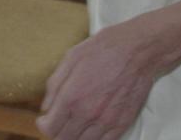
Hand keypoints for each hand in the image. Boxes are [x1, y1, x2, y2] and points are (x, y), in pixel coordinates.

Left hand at [36, 21, 155, 139]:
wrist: (136, 51)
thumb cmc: (103, 50)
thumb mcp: (69, 59)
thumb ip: (54, 86)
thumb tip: (46, 108)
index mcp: (71, 97)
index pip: (50, 129)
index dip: (44, 125)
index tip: (46, 119)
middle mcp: (87, 114)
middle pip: (64, 139)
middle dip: (57, 131)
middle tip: (60, 121)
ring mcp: (106, 122)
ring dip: (75, 136)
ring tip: (75, 123)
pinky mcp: (122, 124)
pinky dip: (94, 137)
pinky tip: (92, 126)